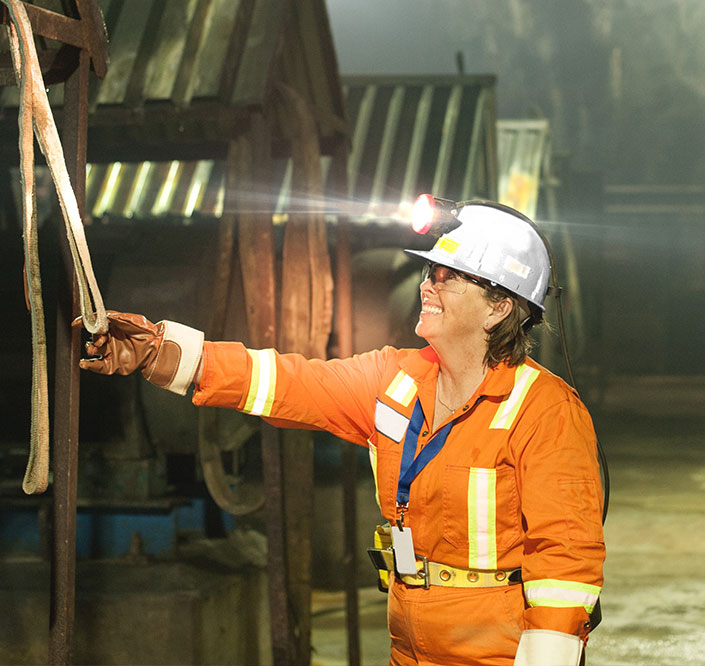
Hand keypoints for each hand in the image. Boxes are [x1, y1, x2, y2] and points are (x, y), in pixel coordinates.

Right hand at [74, 311, 203, 394]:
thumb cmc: (147, 331)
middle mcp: (108, 339)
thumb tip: (104, 315)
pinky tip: (84, 363)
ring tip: (95, 349)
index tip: (76, 323)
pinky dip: (89, 365)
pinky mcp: (112, 365)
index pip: (95, 325)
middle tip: (101, 340)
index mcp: (111, 327)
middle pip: (94, 338)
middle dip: (94, 338)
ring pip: (93, 351)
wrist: (157, 347)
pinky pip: (98, 366)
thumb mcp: (133, 320)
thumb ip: (118, 318)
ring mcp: (110, 352)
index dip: (85, 323)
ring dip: (90, 350)